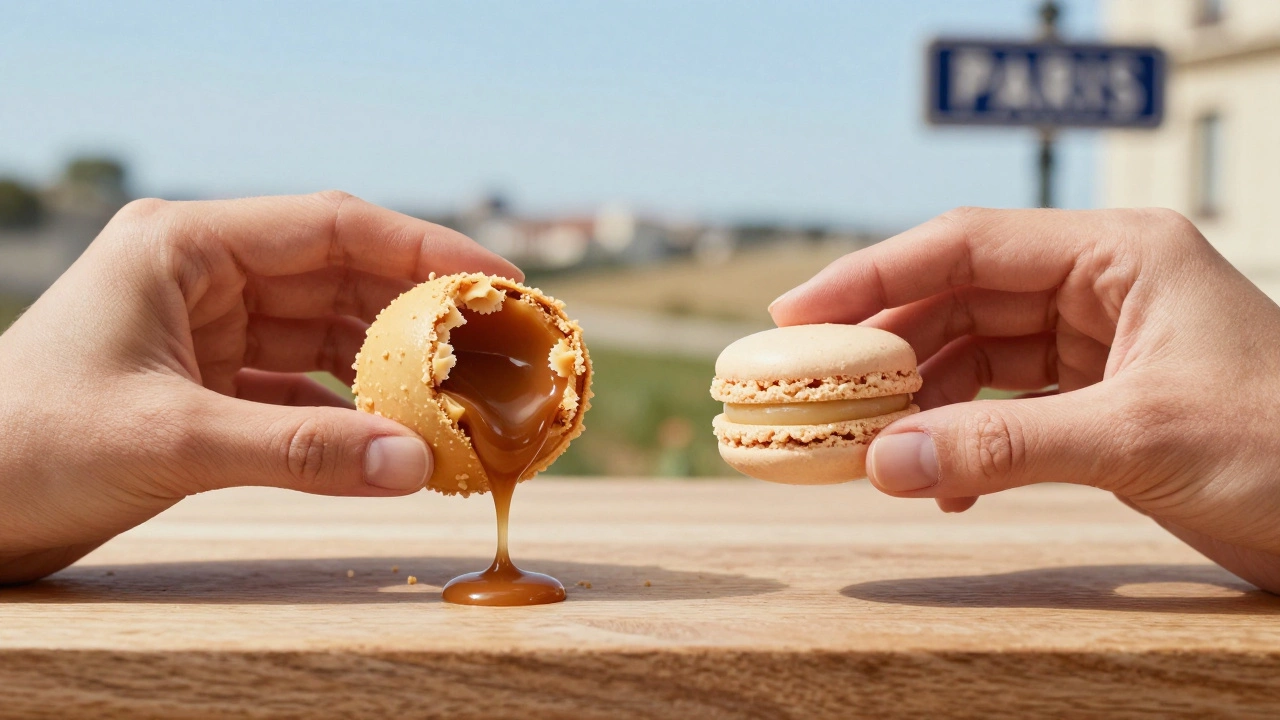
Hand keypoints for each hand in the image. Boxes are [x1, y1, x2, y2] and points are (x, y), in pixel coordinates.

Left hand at [0, 192, 519, 583]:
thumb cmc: (26, 449)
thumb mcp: (173, 442)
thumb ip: (301, 449)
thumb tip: (416, 465)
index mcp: (187, 246)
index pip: (333, 226)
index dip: (424, 247)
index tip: (499, 280)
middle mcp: (203, 276)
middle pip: (342, 275)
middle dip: (419, 310)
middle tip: (498, 345)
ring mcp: (207, 327)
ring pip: (327, 329)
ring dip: (390, 361)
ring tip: (460, 392)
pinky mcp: (207, 380)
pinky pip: (302, 380)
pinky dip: (350, 403)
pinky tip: (393, 430)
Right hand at [770, 207, 1279, 592]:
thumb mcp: (1138, 440)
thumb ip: (1003, 448)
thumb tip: (883, 463)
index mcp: (1119, 254)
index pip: (967, 244)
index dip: (873, 276)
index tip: (797, 312)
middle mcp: (1102, 286)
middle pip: (959, 298)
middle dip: (887, 348)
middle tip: (815, 389)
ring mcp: (1099, 342)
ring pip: (975, 355)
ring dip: (919, 403)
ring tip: (868, 448)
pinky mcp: (1099, 398)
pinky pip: (1004, 406)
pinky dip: (965, 442)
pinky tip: (946, 488)